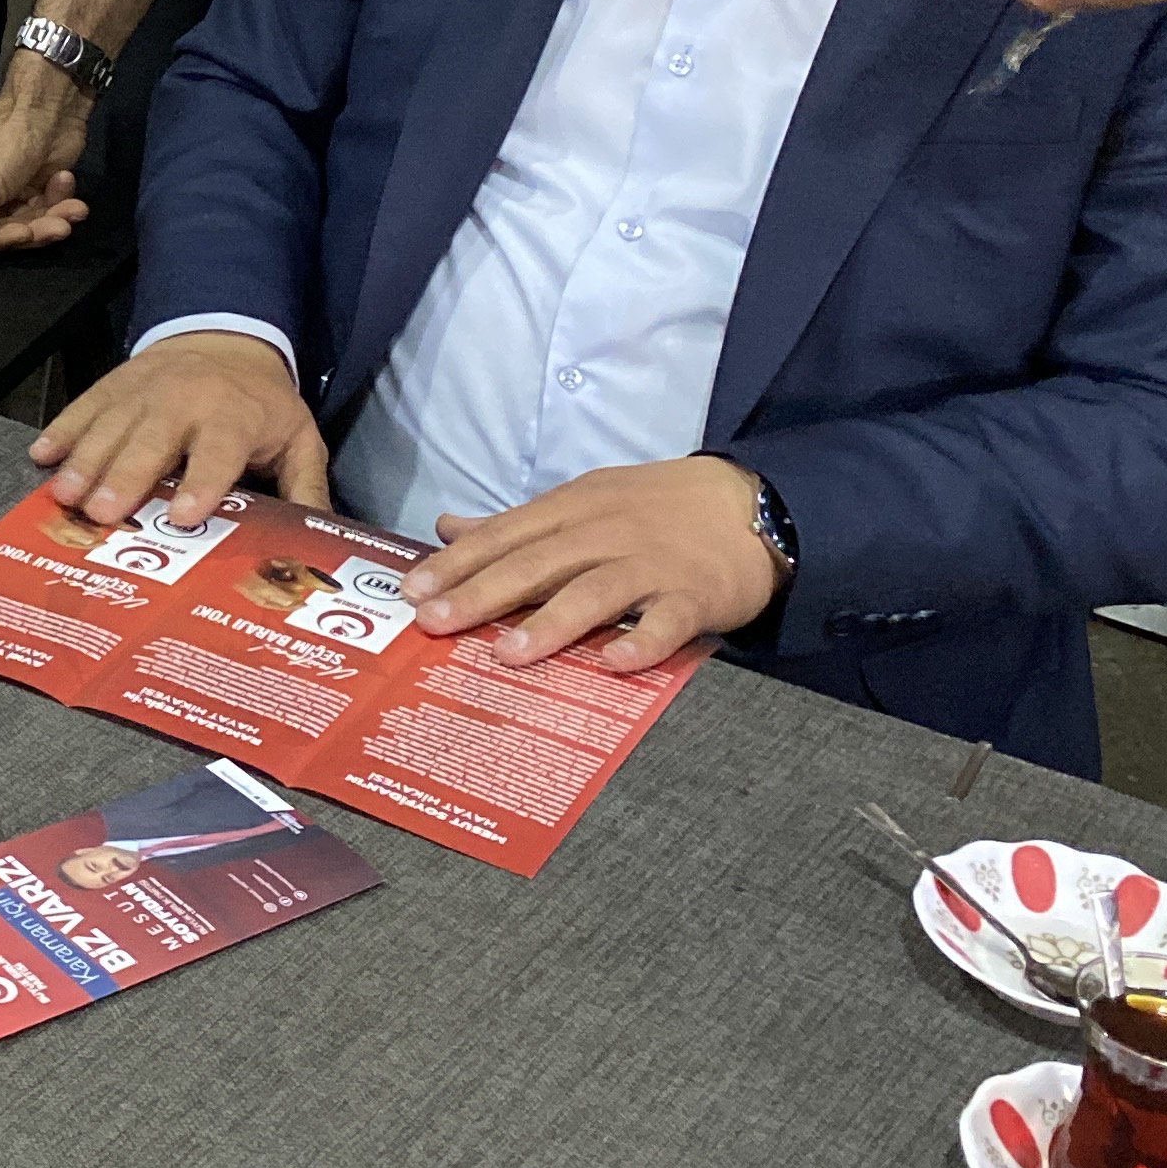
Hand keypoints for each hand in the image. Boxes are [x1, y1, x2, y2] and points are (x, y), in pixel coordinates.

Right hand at [0, 60, 92, 282]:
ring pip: (26, 227)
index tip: (20, 233)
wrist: (50, 107)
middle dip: (32, 229)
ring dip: (52, 219)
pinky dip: (60, 203)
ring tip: (69, 209)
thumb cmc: (6, 139)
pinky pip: (44, 213)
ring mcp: (1, 194)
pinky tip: (65, 184)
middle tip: (54, 225)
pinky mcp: (30, 190)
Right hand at [28, 330, 325, 524]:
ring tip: (66, 494)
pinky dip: (62, 430)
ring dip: (86, 460)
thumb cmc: (260, 404)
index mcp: (233, 417)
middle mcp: (184, 401)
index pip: (217, 451)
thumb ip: (305, 489)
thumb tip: (317, 541)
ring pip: (110, 426)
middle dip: (125, 477)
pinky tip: (42, 455)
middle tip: (103, 513)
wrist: (225, 338)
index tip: (183, 516)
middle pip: (151, 441)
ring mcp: (143, 391)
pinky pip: (84, 407)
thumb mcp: (298, 439)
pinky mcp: (113, 385)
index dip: (201, 483)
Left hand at [402, 455, 774, 671]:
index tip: (414, 591)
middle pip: (537, 563)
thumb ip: (516, 522)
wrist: (752, 502)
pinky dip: (641, 643)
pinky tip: (612, 666)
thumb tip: (449, 528)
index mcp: (573, 507)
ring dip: (551, 623)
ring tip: (508, 654)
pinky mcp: (695, 595)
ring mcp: (651, 564)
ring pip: (595, 591)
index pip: (505, 535)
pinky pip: (666, 621)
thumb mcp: (583, 500)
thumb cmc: (655, 508)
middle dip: (482, 593)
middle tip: (435, 623)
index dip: (458, 563)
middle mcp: (605, 531)